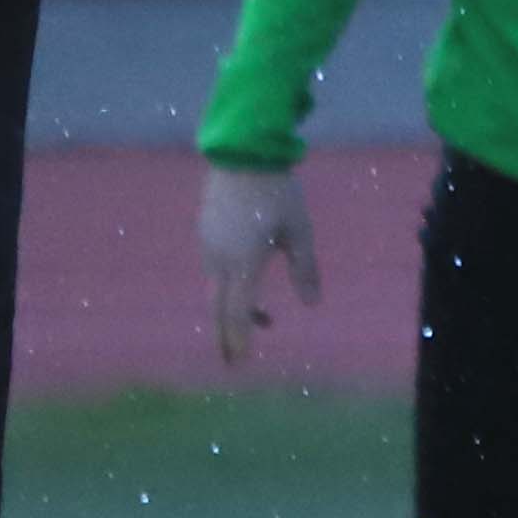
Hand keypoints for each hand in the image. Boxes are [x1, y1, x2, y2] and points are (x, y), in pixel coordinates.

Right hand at [200, 162, 314, 368]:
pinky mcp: (205, 236)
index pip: (237, 311)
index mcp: (243, 262)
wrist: (241, 156)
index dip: (240, 338)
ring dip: (233, 310)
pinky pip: (215, 272)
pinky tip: (247, 288)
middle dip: (228, 336)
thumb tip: (313, 304)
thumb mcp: (300, 231)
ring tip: (264, 321)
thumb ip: (305, 268)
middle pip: (219, 308)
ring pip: (216, 291)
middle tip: (234, 362)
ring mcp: (208, 248)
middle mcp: (219, 260)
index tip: (241, 362)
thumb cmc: (277, 193)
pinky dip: (228, 289)